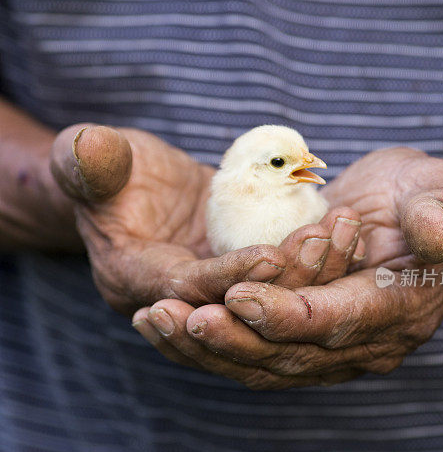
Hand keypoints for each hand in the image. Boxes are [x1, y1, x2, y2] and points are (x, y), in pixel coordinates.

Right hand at [50, 124, 360, 317]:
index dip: (228, 274)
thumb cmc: (107, 170)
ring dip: (310, 269)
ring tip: (344, 228)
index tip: (272, 255)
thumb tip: (88, 146)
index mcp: (133, 280)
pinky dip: (314, 261)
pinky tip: (346, 230)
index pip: (184, 289)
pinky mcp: (243, 280)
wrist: (132, 189)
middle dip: (285, 279)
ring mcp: (215, 294)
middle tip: (325, 241)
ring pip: (268, 298)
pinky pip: (282, 281)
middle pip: (236, 305)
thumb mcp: (91, 160)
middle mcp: (177, 300)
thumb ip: (87, 160)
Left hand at [133, 147, 442, 388]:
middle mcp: (366, 345)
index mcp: (400, 312)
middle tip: (179, 316)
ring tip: (154, 321)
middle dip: (231, 339)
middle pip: (290, 356)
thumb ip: (436, 212)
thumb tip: (436, 240)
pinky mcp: (299, 344)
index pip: (335, 322)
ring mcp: (331, 352)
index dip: (286, 313)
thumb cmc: (420, 192)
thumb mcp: (437, 189)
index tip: (236, 295)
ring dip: (205, 348)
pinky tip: (162, 324)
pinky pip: (248, 354)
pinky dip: (206, 344)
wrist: (404, 210)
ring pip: (260, 366)